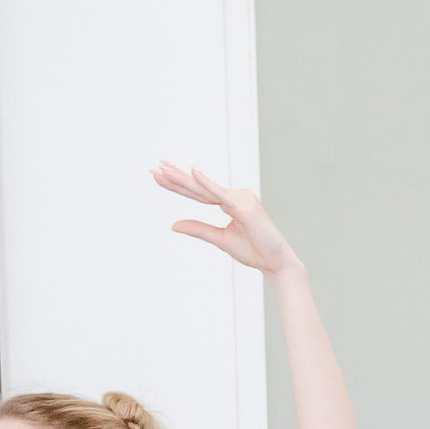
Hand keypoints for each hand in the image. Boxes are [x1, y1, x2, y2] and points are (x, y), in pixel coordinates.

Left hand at [157, 160, 298, 276]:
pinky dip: (206, 183)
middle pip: (199, 187)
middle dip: (176, 177)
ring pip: (205, 190)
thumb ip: (199, 229)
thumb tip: (173, 225)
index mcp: (230, 202)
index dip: (179, 184)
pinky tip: (192, 172)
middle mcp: (235, 195)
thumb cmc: (254, 251)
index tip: (159, 175)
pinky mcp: (243, 206)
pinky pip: (220, 194)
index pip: (199, 192)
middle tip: (154, 166)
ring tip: (162, 170)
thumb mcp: (220, 239)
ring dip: (183, 179)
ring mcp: (240, 198)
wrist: (275, 262)